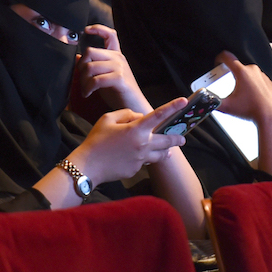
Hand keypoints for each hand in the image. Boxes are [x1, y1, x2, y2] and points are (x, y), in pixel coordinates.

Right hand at [72, 98, 187, 184]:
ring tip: (168, 151)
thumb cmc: (96, 140)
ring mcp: (141, 159)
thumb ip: (127, 114)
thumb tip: (139, 117)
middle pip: (167, 141)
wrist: (88, 166)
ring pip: (160, 155)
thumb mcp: (107, 119)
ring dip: (165, 151)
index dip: (173, 107)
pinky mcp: (136, 170)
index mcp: (136, 129)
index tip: (183, 101)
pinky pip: (145, 162)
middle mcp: (143, 145)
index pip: (159, 115)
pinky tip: (137, 157)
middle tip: (182, 138)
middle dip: (177, 139)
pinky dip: (144, 158)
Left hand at [77, 25, 151, 113]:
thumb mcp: (105, 76)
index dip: (98, 29)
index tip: (86, 30)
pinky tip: (88, 94)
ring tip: (85, 90)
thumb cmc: (119, 93)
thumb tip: (77, 57)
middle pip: (90, 51)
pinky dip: (88, 88)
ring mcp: (120, 67)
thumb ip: (94, 66)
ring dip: (83, 81)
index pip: (110, 35)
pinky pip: (95, 80)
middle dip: (80, 67)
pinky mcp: (119, 78)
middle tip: (81, 80)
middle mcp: (118, 58)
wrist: (134, 107)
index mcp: (116, 56)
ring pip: (90, 66)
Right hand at [214, 51, 271, 123]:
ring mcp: (262, 76)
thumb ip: (213, 101)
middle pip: (237, 67)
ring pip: (247, 74)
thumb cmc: (253, 110)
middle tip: (226, 84)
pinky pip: (256, 80)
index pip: (227, 56)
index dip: (219, 58)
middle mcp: (253, 71)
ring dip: (241, 80)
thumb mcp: (228, 106)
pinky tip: (249, 97)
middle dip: (230, 74)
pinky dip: (250, 85)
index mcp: (242, 72)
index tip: (217, 63)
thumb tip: (207, 99)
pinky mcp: (268, 82)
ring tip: (239, 94)